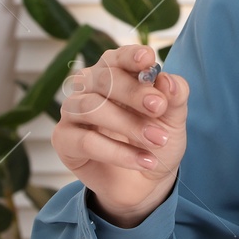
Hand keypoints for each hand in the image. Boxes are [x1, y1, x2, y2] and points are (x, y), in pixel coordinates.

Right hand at [51, 44, 187, 226]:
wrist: (147, 182)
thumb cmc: (156, 140)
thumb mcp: (173, 119)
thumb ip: (174, 97)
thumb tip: (167, 81)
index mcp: (114, 72)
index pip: (117, 57)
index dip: (130, 56)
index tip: (148, 59)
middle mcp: (89, 87)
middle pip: (104, 79)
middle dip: (133, 92)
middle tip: (158, 107)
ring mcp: (72, 112)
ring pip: (92, 108)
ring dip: (128, 124)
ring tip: (157, 140)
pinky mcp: (64, 140)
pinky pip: (86, 141)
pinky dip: (118, 152)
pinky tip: (144, 160)